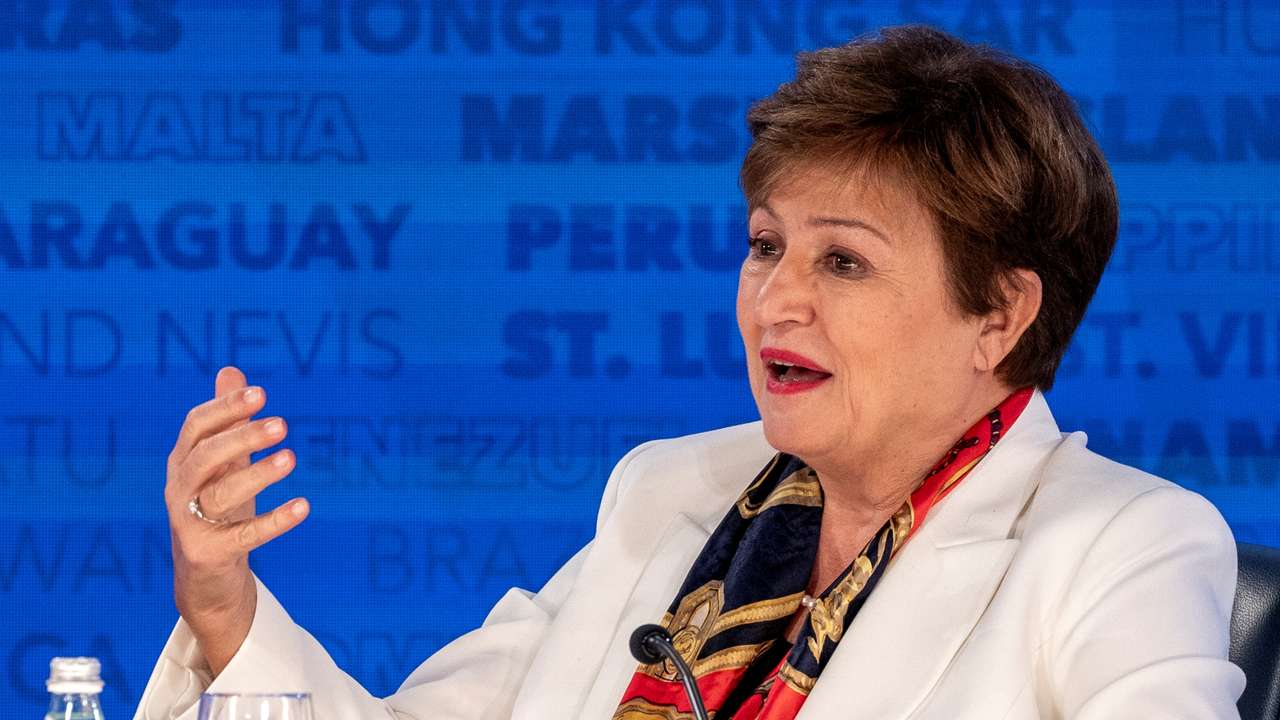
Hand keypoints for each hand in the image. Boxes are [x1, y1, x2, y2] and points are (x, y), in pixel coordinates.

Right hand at [164, 366, 308, 674]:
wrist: (205, 578)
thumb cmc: (217, 510)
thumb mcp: (224, 463)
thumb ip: (228, 420)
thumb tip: (230, 370)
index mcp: (183, 461)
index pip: (196, 426)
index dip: (226, 407)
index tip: (262, 393)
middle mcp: (179, 488)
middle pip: (204, 456)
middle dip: (241, 436)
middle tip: (283, 424)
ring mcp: (188, 522)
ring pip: (220, 494)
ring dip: (257, 474)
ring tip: (291, 458)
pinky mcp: (206, 553)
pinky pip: (242, 535)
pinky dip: (274, 520)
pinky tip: (304, 507)